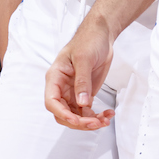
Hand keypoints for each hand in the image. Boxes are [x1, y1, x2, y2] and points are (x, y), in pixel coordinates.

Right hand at [45, 15, 115, 130]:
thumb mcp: (84, 59)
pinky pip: (87, 112)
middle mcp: (62, 87)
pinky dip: (97, 117)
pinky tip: (107, 115)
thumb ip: (82, 82)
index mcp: (56, 77)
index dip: (62, 114)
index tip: (76, 120)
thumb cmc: (88, 41)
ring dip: (89, 122)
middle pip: (63, 113)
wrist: (101, 36)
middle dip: (79, 122)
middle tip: (95, 122)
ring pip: (76, 116)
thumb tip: (82, 103)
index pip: (51, 101)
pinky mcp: (84, 94)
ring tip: (105, 120)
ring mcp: (73, 92)